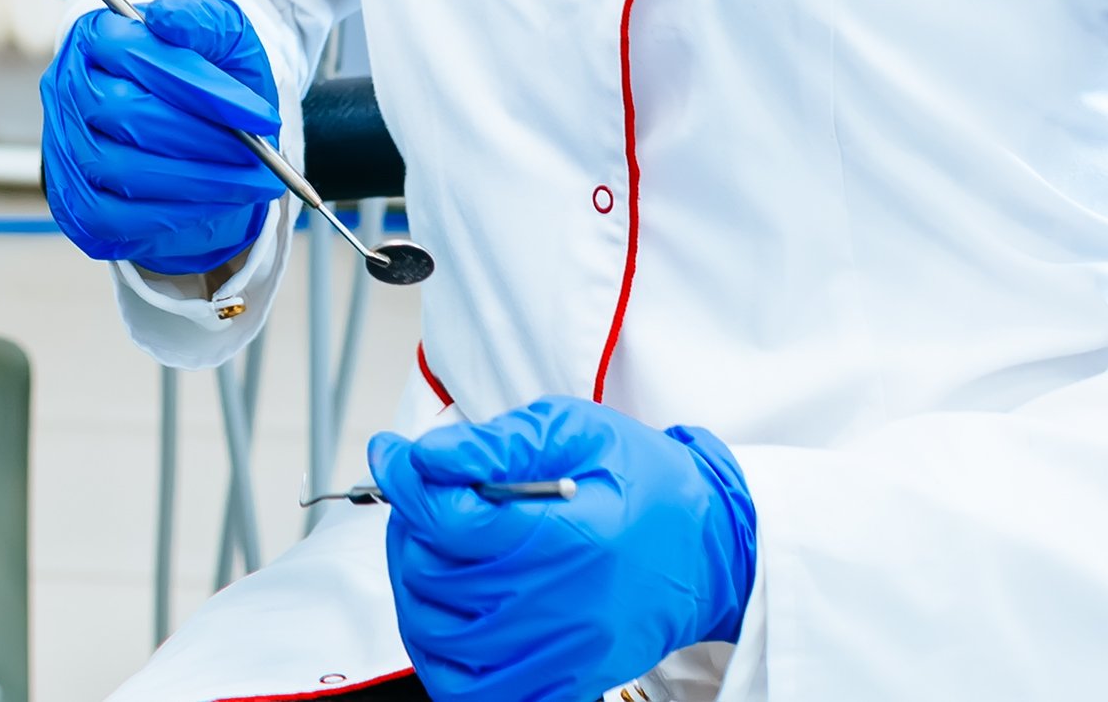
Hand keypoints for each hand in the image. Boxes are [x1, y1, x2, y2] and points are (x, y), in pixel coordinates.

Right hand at [38, 0, 283, 275]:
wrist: (197, 135)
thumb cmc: (208, 80)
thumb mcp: (222, 41)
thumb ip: (203, 21)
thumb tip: (169, 19)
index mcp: (97, 35)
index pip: (137, 52)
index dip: (201, 87)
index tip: (262, 115)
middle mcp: (68, 88)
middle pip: (125, 112)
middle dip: (203, 138)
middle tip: (259, 155)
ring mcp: (64, 148)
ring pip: (122, 169)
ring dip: (198, 181)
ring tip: (250, 182)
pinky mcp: (74, 203)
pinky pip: (114, 217)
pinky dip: (173, 215)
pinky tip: (214, 204)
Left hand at [369, 398, 755, 701]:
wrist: (712, 549)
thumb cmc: (647, 484)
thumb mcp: (578, 431)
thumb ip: (498, 443)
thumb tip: (425, 456)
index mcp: (572, 538)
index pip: (450, 522)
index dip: (406, 481)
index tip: (395, 456)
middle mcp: (565, 607)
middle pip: (434, 578)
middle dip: (411, 528)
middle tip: (428, 498)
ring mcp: (564, 654)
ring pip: (439, 638)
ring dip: (416, 588)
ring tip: (438, 549)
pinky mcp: (565, 681)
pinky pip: (474, 691)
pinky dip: (442, 657)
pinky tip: (450, 610)